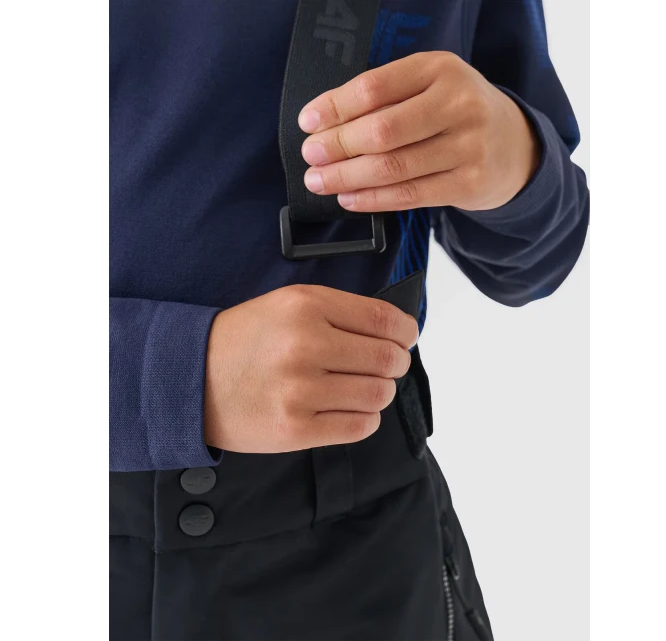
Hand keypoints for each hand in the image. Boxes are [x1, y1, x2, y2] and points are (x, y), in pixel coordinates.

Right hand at [204, 285, 418, 453]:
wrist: (190, 377)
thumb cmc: (246, 340)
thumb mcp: (288, 305)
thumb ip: (341, 313)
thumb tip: (396, 333)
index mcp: (306, 306)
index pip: (384, 320)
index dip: (406, 332)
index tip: (406, 338)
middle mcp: (305, 346)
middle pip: (387, 360)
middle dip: (395, 364)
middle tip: (384, 366)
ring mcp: (299, 391)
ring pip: (378, 395)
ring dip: (379, 393)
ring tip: (359, 388)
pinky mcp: (295, 429)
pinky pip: (359, 427)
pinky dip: (364, 419)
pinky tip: (347, 409)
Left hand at [298, 51, 539, 211]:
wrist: (514, 145)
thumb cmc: (456, 114)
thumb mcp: (430, 87)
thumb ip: (386, 99)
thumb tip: (325, 124)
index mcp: (440, 69)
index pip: (374, 87)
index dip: (335, 107)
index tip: (308, 122)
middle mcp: (458, 104)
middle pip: (382, 130)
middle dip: (337, 146)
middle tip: (311, 156)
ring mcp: (467, 146)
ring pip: (393, 167)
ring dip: (347, 177)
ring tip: (320, 180)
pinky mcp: (469, 183)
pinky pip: (409, 195)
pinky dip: (372, 200)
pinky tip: (350, 198)